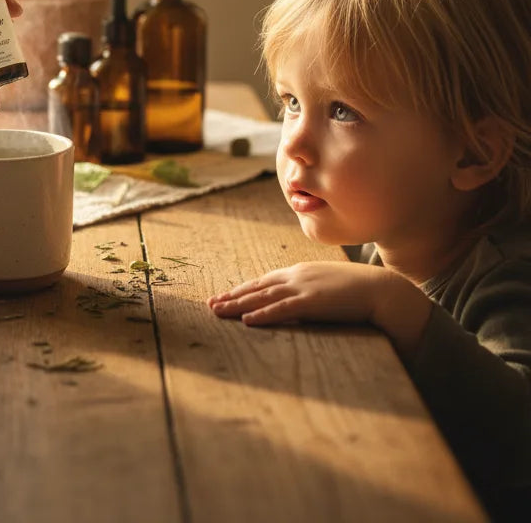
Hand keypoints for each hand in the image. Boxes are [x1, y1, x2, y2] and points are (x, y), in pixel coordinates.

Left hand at [209, 261, 392, 325]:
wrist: (382, 289)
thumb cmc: (358, 290)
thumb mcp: (328, 286)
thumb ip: (311, 291)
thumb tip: (299, 303)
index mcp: (300, 272)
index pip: (264, 281)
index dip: (243, 289)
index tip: (226, 295)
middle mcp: (296, 276)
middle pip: (257, 287)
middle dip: (232, 296)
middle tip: (211, 304)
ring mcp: (303, 288)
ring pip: (262, 297)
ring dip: (237, 305)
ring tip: (217, 311)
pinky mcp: (312, 302)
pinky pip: (281, 309)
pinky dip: (262, 314)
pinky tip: (246, 321)